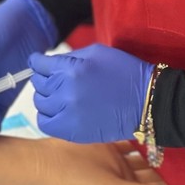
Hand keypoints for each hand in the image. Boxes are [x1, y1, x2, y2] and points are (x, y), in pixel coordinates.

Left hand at [29, 44, 153, 143]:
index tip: (41, 63)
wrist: (146, 102)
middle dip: (45, 78)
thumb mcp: (97, 52)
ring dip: (47, 97)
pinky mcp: (72, 131)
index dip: (38, 62)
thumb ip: (70, 56)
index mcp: (71, 69)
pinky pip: (45, 123)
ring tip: (61, 96)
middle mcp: (65, 91)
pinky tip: (58, 112)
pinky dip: (47, 116)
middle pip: (38, 83)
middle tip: (57, 79)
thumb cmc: (124, 72)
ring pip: (39, 103)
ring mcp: (67, 113)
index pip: (38, 64)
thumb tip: (49, 62)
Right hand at [48, 140, 173, 184]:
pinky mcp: (106, 138)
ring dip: (155, 143)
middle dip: (167, 161)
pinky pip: (127, 133)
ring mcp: (115, 155)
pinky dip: (139, 130)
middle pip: (151, 168)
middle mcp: (123, 174)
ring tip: (174, 133)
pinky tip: (152, 122)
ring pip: (142, 149)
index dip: (173, 182)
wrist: (51, 163)